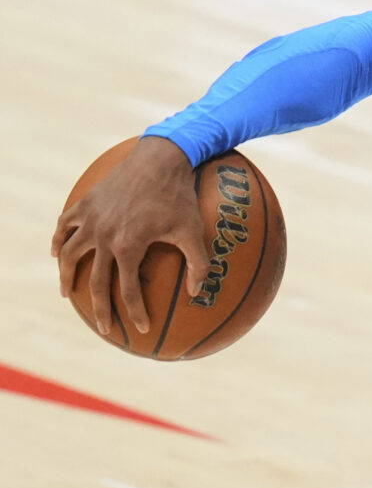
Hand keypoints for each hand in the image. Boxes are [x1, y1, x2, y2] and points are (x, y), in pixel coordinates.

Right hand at [51, 137, 209, 333]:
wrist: (160, 158)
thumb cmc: (180, 196)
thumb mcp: (195, 231)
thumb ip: (198, 264)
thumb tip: (197, 293)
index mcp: (129, 246)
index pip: (127, 290)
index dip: (134, 313)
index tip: (141, 329)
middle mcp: (104, 237)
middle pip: (95, 282)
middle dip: (100, 310)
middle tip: (105, 328)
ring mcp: (91, 220)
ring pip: (69, 255)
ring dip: (66, 276)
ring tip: (67, 292)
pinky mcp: (85, 204)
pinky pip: (64, 226)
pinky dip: (58, 240)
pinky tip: (56, 252)